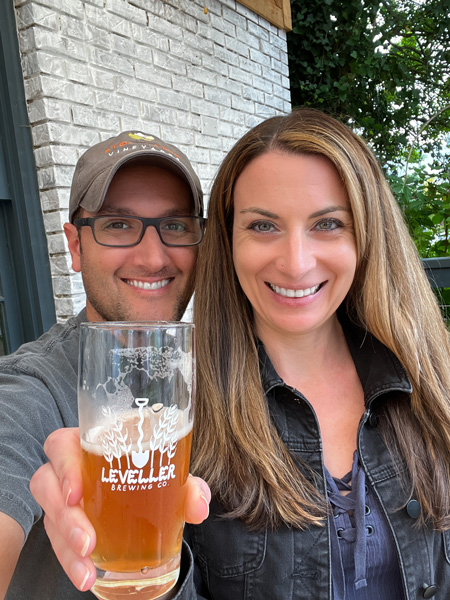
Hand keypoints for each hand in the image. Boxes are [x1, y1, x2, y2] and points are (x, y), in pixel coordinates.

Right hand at [30, 427, 210, 591]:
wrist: (153, 498)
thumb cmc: (155, 473)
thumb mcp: (174, 478)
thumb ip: (189, 488)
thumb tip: (199, 506)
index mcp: (92, 443)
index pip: (62, 444)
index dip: (63, 465)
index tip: (76, 493)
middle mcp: (72, 469)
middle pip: (46, 484)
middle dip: (63, 516)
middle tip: (87, 541)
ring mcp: (65, 499)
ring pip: (49, 517)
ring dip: (65, 546)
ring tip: (86, 569)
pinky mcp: (66, 526)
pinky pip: (58, 541)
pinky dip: (71, 560)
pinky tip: (86, 575)